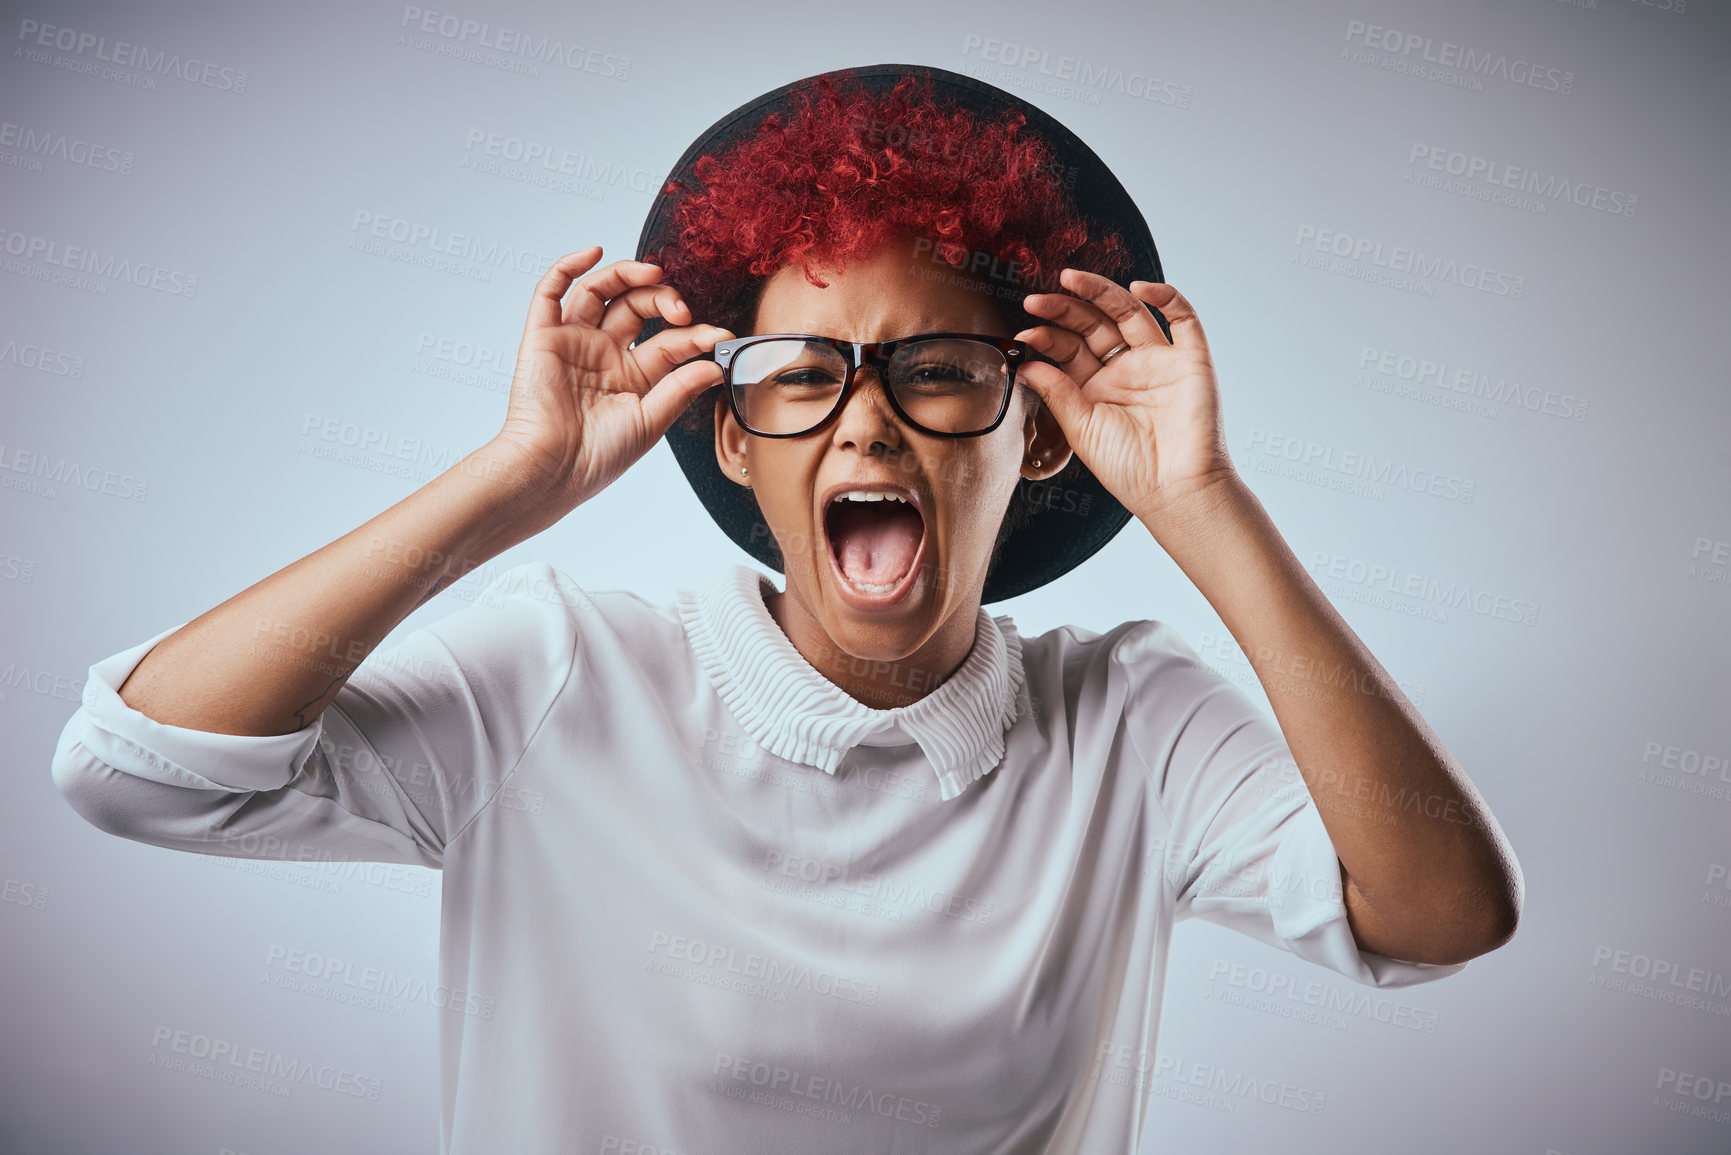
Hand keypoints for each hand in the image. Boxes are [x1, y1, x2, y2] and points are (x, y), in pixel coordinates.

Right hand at [488, 246, 729, 517]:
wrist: (552, 469)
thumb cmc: (598, 456)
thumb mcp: (650, 421)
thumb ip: (680, 388)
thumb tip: (715, 365)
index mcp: (633, 376)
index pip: (670, 341)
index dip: (696, 334)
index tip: (720, 335)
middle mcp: (604, 353)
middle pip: (637, 306)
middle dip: (664, 299)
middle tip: (681, 309)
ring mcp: (574, 341)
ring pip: (600, 291)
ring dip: (626, 274)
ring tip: (653, 273)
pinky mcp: (542, 336)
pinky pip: (550, 292)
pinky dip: (568, 266)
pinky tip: (594, 253)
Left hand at [1014, 271, 1234, 525]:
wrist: (1175, 490)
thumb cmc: (1129, 469)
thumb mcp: (1081, 429)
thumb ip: (1056, 393)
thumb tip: (1025, 363)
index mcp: (1096, 386)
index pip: (1069, 347)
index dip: (1047, 336)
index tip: (1026, 333)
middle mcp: (1126, 368)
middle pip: (1094, 324)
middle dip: (1065, 309)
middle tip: (1037, 300)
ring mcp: (1159, 360)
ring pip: (1129, 312)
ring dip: (1101, 292)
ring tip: (1070, 279)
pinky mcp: (1191, 359)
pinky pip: (1183, 318)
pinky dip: (1165, 296)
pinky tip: (1139, 287)